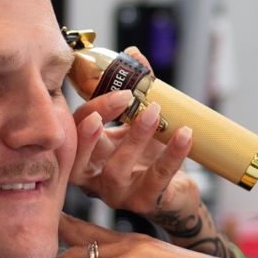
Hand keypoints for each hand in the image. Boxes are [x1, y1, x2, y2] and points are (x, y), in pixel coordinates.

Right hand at [70, 48, 199, 217]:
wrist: (176, 193)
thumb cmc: (151, 156)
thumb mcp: (140, 121)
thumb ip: (136, 88)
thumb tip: (134, 54)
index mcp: (89, 154)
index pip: (73, 133)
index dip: (88, 112)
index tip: (118, 91)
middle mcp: (95, 177)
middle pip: (79, 157)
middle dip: (92, 130)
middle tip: (120, 100)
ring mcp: (118, 194)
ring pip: (115, 170)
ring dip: (135, 137)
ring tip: (154, 111)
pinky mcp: (145, 203)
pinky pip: (157, 179)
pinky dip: (172, 154)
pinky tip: (184, 134)